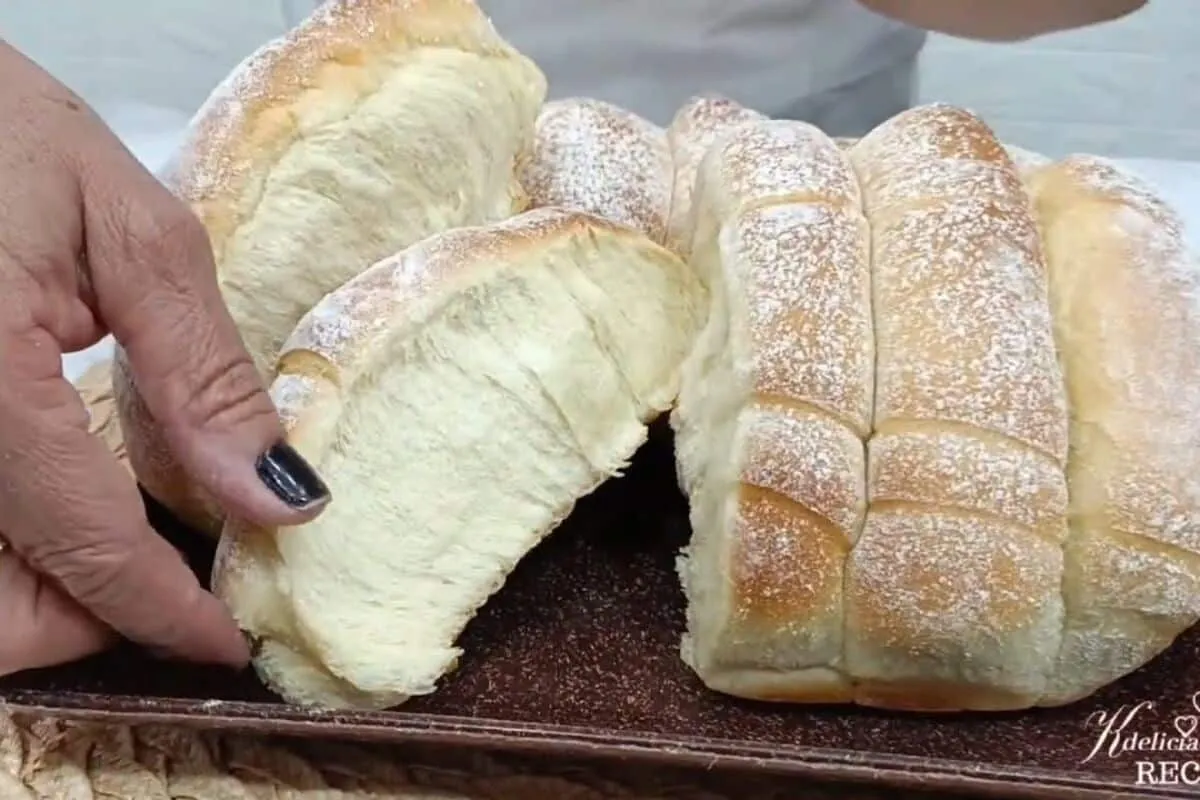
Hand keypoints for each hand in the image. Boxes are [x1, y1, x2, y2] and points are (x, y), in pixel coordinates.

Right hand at [0, 43, 329, 676]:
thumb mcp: (128, 233)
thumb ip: (202, 375)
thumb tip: (280, 497)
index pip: (85, 551)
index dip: (164, 613)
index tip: (228, 636)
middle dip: (88, 620)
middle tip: (173, 573)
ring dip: (38, 594)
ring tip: (120, 533)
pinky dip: (4, 547)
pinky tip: (57, 495)